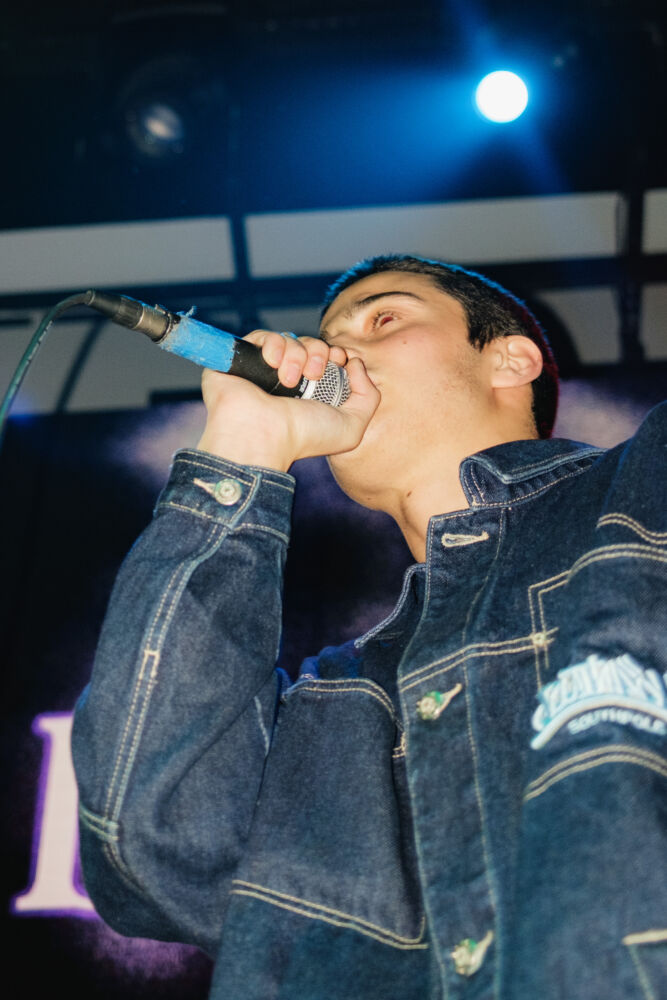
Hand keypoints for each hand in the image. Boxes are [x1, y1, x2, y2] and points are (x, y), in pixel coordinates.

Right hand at [196, 331, 379, 470]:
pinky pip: (261, 336)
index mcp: (312, 393)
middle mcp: (289, 381)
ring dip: (296, 354)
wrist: (265, 436)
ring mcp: (264, 371)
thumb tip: (354, 363)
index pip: (327, 357)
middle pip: (311, 344)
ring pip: (289, 339)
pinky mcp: (241, 361)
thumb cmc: (305, 437)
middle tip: (313, 375)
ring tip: (289, 380)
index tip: (338, 363)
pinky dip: (272, 345)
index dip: (336, 354)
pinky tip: (272, 364)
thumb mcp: (351, 427)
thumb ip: (368, 396)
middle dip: (319, 353)